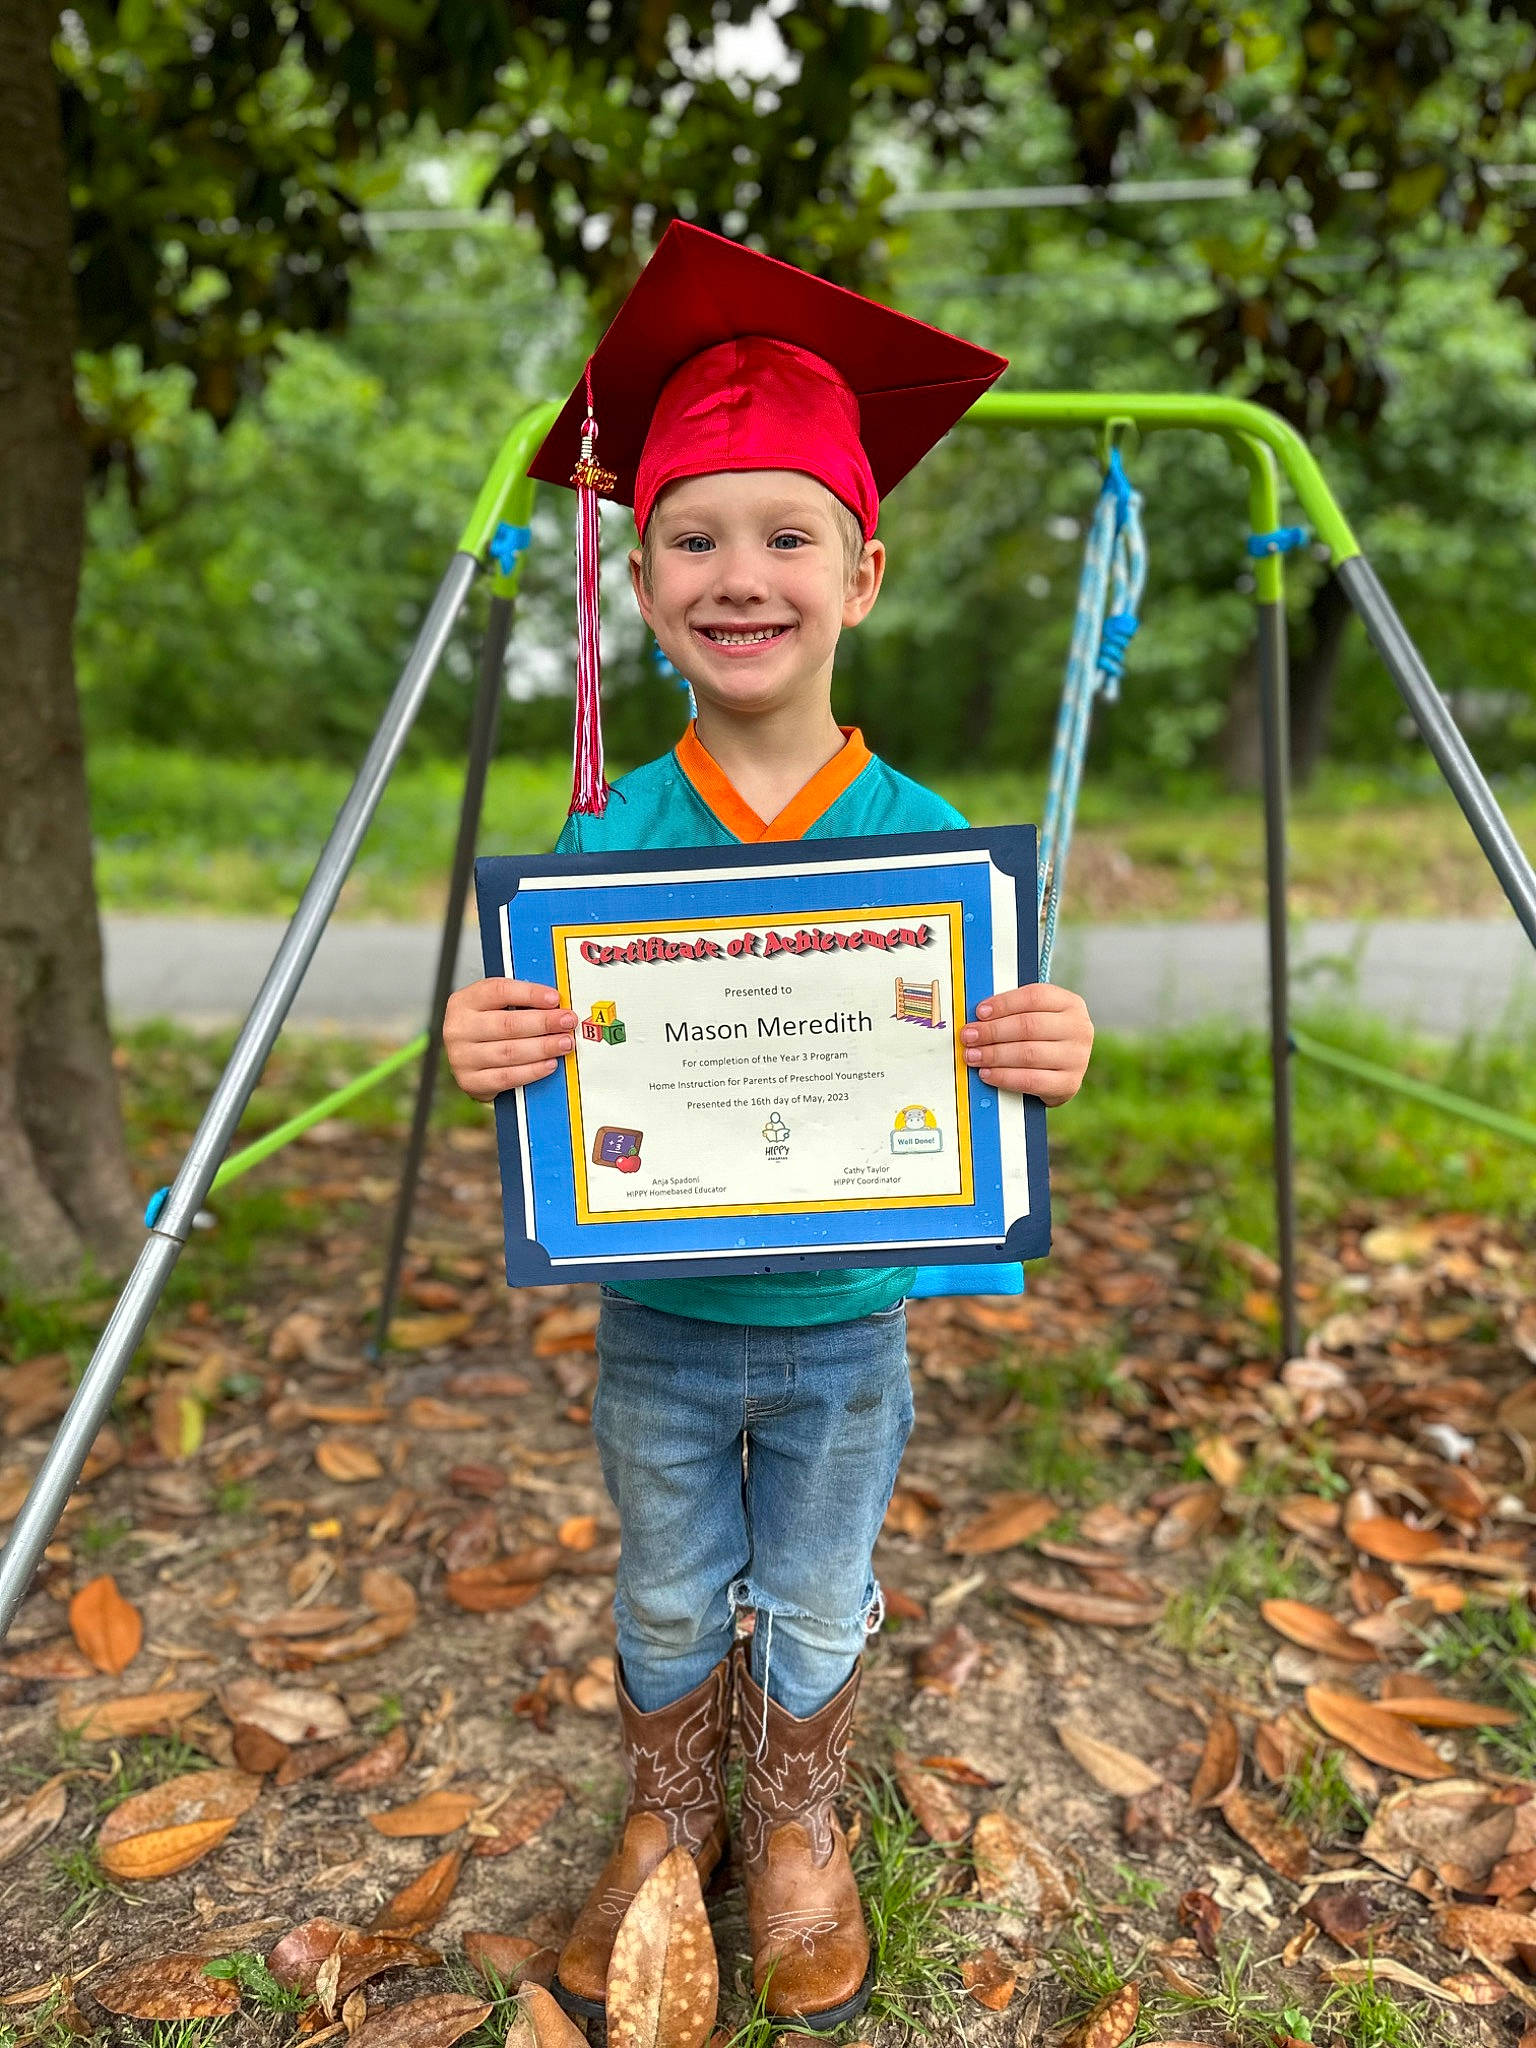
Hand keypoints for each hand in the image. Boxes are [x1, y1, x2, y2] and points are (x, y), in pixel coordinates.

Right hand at [442, 978, 576, 1101]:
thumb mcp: (494, 1007)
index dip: (530, 994)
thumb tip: (555, 1002)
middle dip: (544, 1022)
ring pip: (510, 1052)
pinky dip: (533, 1070)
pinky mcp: (471, 1081)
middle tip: (567, 1021)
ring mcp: (462, 1057)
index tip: (554, 998)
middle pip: (507, 1024)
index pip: (498, 991)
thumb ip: (519, 1002)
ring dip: (543, 1047)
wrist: (468, 1061)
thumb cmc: (487, 1028)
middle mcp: (459, 1029)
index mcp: (464, 1002)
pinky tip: (549, 1064)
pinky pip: (507, 1077)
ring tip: (564, 1043)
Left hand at [960, 983, 1093, 1105]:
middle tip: (969, 1036)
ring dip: (994, 1055)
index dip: (1004, 1004)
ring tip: (973, 1055)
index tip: (979, 1012)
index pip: (1035, 997)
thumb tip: (977, 1016)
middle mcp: (1079, 1028)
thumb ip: (1012, 1012)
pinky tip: (987, 1073)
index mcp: (1070, 1004)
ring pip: (1028, 1054)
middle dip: (993, 1031)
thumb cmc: (1041, 1038)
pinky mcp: (1069, 1084)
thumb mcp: (1035, 1017)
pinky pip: (1031, 1080)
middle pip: (1029, 1026)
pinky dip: (1004, 1077)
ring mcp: (1077, 1058)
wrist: (1061, 1072)